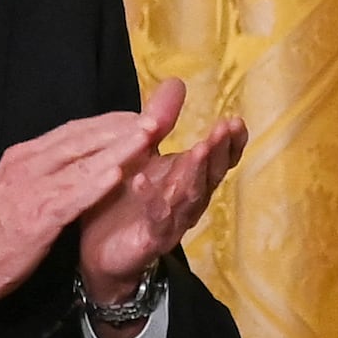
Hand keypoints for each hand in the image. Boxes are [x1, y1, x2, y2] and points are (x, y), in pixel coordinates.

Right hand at [0, 104, 169, 318]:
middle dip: (120, 127)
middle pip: (81, 139)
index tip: (135, 116)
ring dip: (118, 148)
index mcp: (22, 157)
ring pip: (82, 162)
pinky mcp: (37, 217)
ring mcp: (32, 189)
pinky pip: (71, 196)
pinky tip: (118, 175)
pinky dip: (95, 184)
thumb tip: (71, 157)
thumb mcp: (13, 189)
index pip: (72, 132)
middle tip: (154, 118)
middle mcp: (27, 165)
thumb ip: (41, 171)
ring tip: (148, 136)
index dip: (107, 123)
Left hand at [76, 79, 247, 301]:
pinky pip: (156, 219)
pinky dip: (152, 199)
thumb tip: (176, 81)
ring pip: (190, 197)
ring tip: (198, 150)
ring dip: (195, 173)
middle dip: (218, 151)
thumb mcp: (140, 155)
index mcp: (188, 179)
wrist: (101, 255)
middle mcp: (188, 201)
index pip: (219, 159)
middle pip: (210, 175)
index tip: (235, 120)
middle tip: (224, 129)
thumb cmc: (125, 201)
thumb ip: (159, 124)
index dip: (230, 142)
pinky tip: (142, 180)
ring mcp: (172, 222)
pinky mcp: (149, 240)